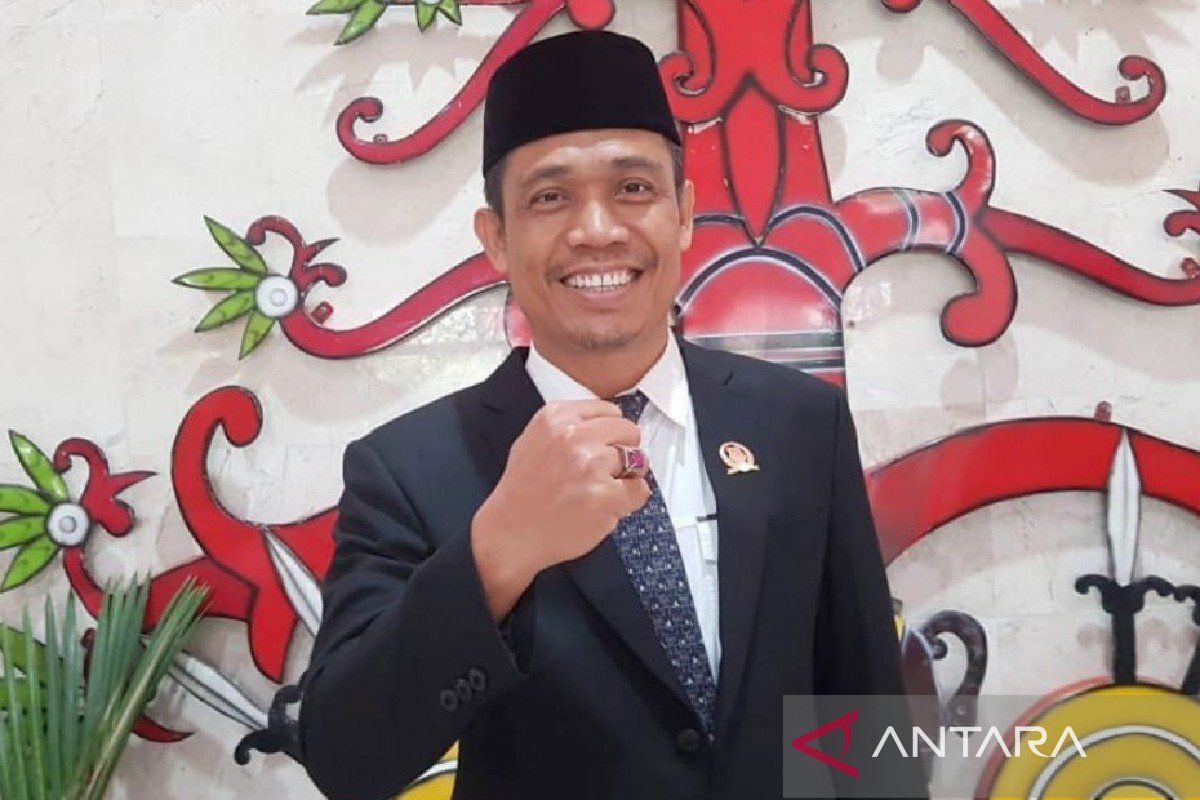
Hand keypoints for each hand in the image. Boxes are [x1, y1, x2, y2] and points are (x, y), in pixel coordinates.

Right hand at [471, 399, 649, 619]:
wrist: (509, 533)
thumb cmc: (522, 492)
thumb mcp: (534, 440)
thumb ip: (569, 428)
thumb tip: (610, 428)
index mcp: (556, 417)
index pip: (609, 410)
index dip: (612, 433)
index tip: (604, 447)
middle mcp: (573, 435)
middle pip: (628, 430)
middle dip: (625, 451)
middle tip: (608, 471)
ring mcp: (590, 465)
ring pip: (638, 460)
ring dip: (628, 477)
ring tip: (604, 490)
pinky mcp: (604, 495)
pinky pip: (639, 490)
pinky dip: (630, 501)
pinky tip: (607, 508)